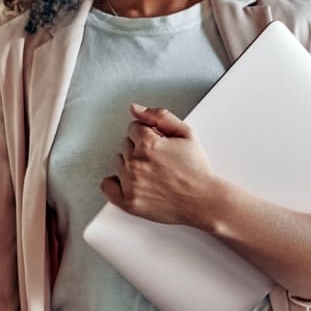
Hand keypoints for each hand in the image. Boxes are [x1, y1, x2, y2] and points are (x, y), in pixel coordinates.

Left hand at [99, 104, 218, 228]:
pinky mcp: (128, 202)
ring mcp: (130, 183)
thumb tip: (135, 109)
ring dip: (131, 165)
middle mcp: (136, 163)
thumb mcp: (186, 133)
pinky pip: (107, 185)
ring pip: (118, 163)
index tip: (160, 145)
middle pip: (125, 145)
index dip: (149, 135)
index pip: (133, 128)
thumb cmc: (197, 170)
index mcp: (149, 144)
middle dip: (140, 149)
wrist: (203, 202)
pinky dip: (115, 183)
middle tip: (159, 160)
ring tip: (152, 173)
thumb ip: (159, 116)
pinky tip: (132, 182)